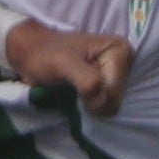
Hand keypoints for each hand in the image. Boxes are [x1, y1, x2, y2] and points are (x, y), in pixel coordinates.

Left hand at [2, 19, 131, 113]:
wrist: (32, 54)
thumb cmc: (45, 55)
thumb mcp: (64, 63)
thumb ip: (86, 80)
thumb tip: (101, 102)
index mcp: (121, 51)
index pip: (112, 93)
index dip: (91, 96)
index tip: (72, 82)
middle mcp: (126, 62)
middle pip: (113, 102)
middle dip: (91, 101)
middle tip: (72, 86)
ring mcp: (118, 75)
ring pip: (108, 108)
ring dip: (88, 104)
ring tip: (74, 88)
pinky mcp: (109, 85)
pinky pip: (104, 108)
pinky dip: (88, 106)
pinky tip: (78, 95)